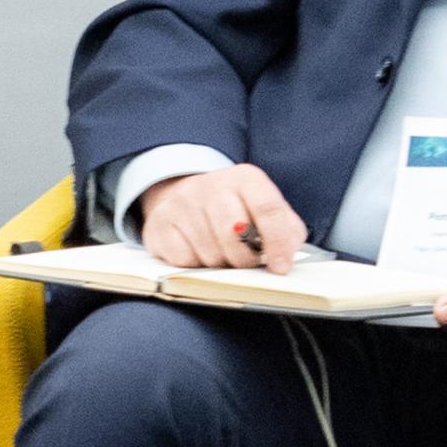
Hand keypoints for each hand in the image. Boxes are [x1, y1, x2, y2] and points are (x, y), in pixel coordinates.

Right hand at [139, 165, 303, 271]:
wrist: (184, 196)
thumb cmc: (235, 210)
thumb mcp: (265, 211)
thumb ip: (286, 231)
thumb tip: (284, 260)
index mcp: (245, 178)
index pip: (268, 209)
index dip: (278, 243)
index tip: (280, 268)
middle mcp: (211, 185)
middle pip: (235, 235)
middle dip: (244, 259)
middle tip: (244, 261)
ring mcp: (181, 203)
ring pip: (209, 253)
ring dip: (219, 264)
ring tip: (221, 253)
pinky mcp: (159, 223)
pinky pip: (184, 260)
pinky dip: (194, 266)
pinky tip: (198, 252)